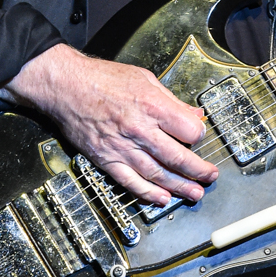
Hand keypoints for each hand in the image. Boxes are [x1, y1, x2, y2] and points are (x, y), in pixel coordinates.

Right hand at [0, 43, 217, 206]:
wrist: (65, 86)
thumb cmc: (102, 78)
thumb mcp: (144, 78)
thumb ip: (171, 100)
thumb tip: (194, 114)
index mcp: (152, 105)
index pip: (188, 130)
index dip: (199, 135)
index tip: (200, 137)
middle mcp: (139, 129)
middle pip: (177, 157)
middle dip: (198, 170)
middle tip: (210, 176)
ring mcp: (122, 147)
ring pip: (157, 174)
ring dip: (179, 186)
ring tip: (194, 193)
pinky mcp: (106, 159)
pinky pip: (130, 181)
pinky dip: (148, 193)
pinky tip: (162, 198)